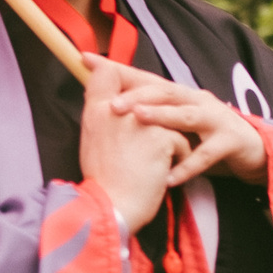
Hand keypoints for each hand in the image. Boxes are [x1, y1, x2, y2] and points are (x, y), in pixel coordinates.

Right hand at [80, 60, 185, 233]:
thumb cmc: (103, 184)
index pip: (107, 74)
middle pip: (141, 90)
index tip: (99, 63)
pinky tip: (167, 176)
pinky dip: (180, 160)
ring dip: (169, 137)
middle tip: (155, 123)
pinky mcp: (163, 138)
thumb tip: (108, 101)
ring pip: (167, 118)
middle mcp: (117, 109)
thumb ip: (100, 117)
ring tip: (162, 157)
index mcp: (96, 111)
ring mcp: (142, 121)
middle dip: (152, 104)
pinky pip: (181, 141)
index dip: (110, 68)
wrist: (113, 210)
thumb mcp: (91, 143)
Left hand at [108, 74, 268, 193]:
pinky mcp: (230, 142)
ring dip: (161, 117)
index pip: (144, 78)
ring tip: (138, 120)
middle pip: (163, 92)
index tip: (84, 59)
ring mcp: (215, 119)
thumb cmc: (207, 138)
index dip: (116, 69)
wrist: (253, 152)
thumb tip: (109, 106)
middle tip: (111, 105)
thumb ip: (151, 115)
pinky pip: (206, 156)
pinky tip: (170, 178)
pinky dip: (188, 167)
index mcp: (179, 95)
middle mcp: (196, 100)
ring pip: (185, 115)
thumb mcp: (177, 123)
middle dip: (136, 95)